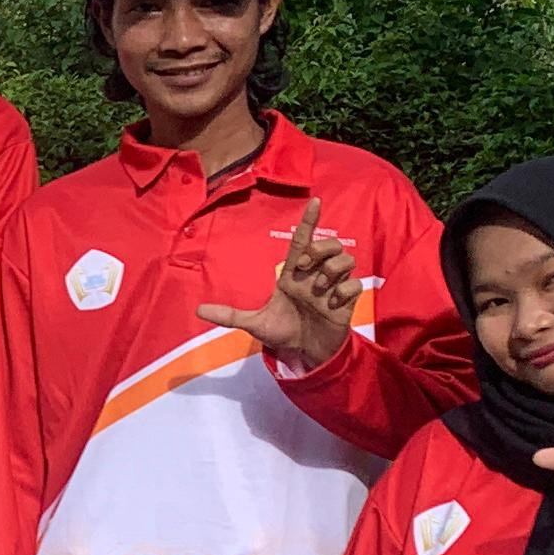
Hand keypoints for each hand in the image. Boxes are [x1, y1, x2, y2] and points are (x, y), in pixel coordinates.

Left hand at [197, 200, 357, 364]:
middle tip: (305, 267)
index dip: (309, 221)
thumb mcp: (254, 324)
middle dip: (320, 248)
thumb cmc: (282, 333)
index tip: (314, 201)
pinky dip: (345, 290)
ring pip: (345, 259)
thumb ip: (229, 315)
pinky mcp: (347, 300)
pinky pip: (355, 283)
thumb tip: (198, 310)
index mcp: (293, 276)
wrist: (304, 353)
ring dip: (332, 269)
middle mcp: (314, 276)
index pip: (302, 241)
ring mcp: (332, 287)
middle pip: (328, 244)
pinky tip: (333, 303)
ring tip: (320, 287)